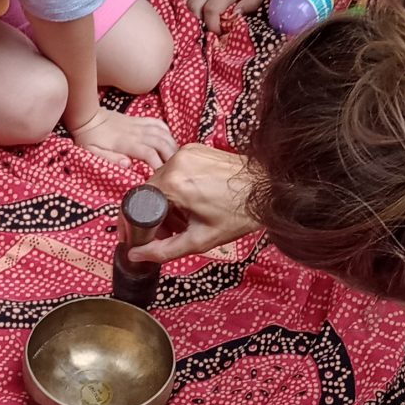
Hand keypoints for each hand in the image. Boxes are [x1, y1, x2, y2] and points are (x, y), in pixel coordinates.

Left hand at [66, 107, 176, 168]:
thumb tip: (128, 164)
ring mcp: (138, 125)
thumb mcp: (93, 152)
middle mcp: (136, 133)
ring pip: (162, 132)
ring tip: (176, 157)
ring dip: (172, 144)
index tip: (162, 176)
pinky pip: (157, 123)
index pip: (149, 153)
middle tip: (174, 168)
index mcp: (126, 143)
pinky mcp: (138, 120)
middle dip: (171, 156)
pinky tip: (169, 140)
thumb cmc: (89, 138)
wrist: (87, 116)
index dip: (159, 165)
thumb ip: (111, 158)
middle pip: (161, 142)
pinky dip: (167, 131)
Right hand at [128, 144, 261, 262]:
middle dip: (155, 215)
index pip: (137, 205)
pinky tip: (193, 201)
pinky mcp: (194, 149)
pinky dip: (177, 187)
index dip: (138, 225)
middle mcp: (175, 162)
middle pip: (149, 193)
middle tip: (170, 233)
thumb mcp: (200, 239)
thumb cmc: (239, 213)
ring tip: (185, 219)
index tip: (145, 238)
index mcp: (173, 183)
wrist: (268, 190)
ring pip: (161, 182)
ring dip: (166, 202)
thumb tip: (136, 255)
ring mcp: (185, 152)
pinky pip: (175, 171)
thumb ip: (164, 250)